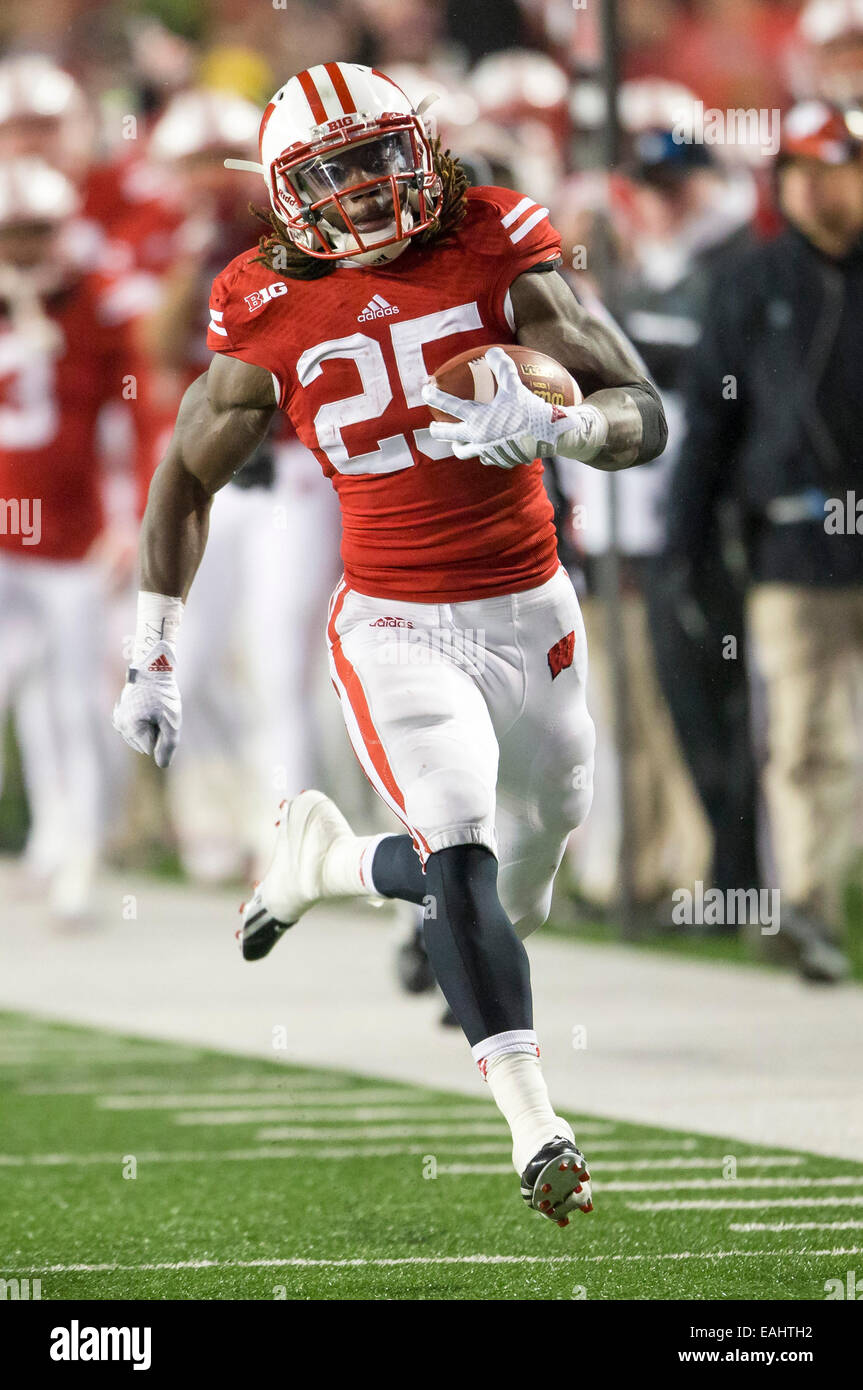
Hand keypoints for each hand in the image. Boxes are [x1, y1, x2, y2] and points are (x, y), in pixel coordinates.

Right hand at [112, 641, 181, 767]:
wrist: (152, 669)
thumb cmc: (164, 694)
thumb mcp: (172, 721)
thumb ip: (168, 745)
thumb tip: (162, 765)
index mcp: (130, 728)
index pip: (150, 748)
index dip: (161, 735)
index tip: (161, 716)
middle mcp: (119, 726)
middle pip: (144, 744)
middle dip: (154, 732)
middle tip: (158, 711)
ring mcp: (118, 720)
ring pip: (140, 737)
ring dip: (150, 727)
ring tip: (152, 708)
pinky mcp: (119, 715)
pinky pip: (136, 728)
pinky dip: (144, 721)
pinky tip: (147, 707)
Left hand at [422, 346, 598, 468]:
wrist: (548, 437)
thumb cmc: (529, 410)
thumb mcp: (515, 386)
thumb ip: (502, 368)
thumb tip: (493, 351)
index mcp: (478, 418)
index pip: (450, 406)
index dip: (435, 397)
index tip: (424, 391)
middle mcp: (478, 437)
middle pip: (450, 436)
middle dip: (438, 431)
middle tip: (433, 427)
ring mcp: (488, 452)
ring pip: (465, 452)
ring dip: (460, 446)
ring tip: (459, 443)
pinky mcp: (500, 460)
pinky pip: (487, 458)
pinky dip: (485, 453)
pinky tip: (489, 448)